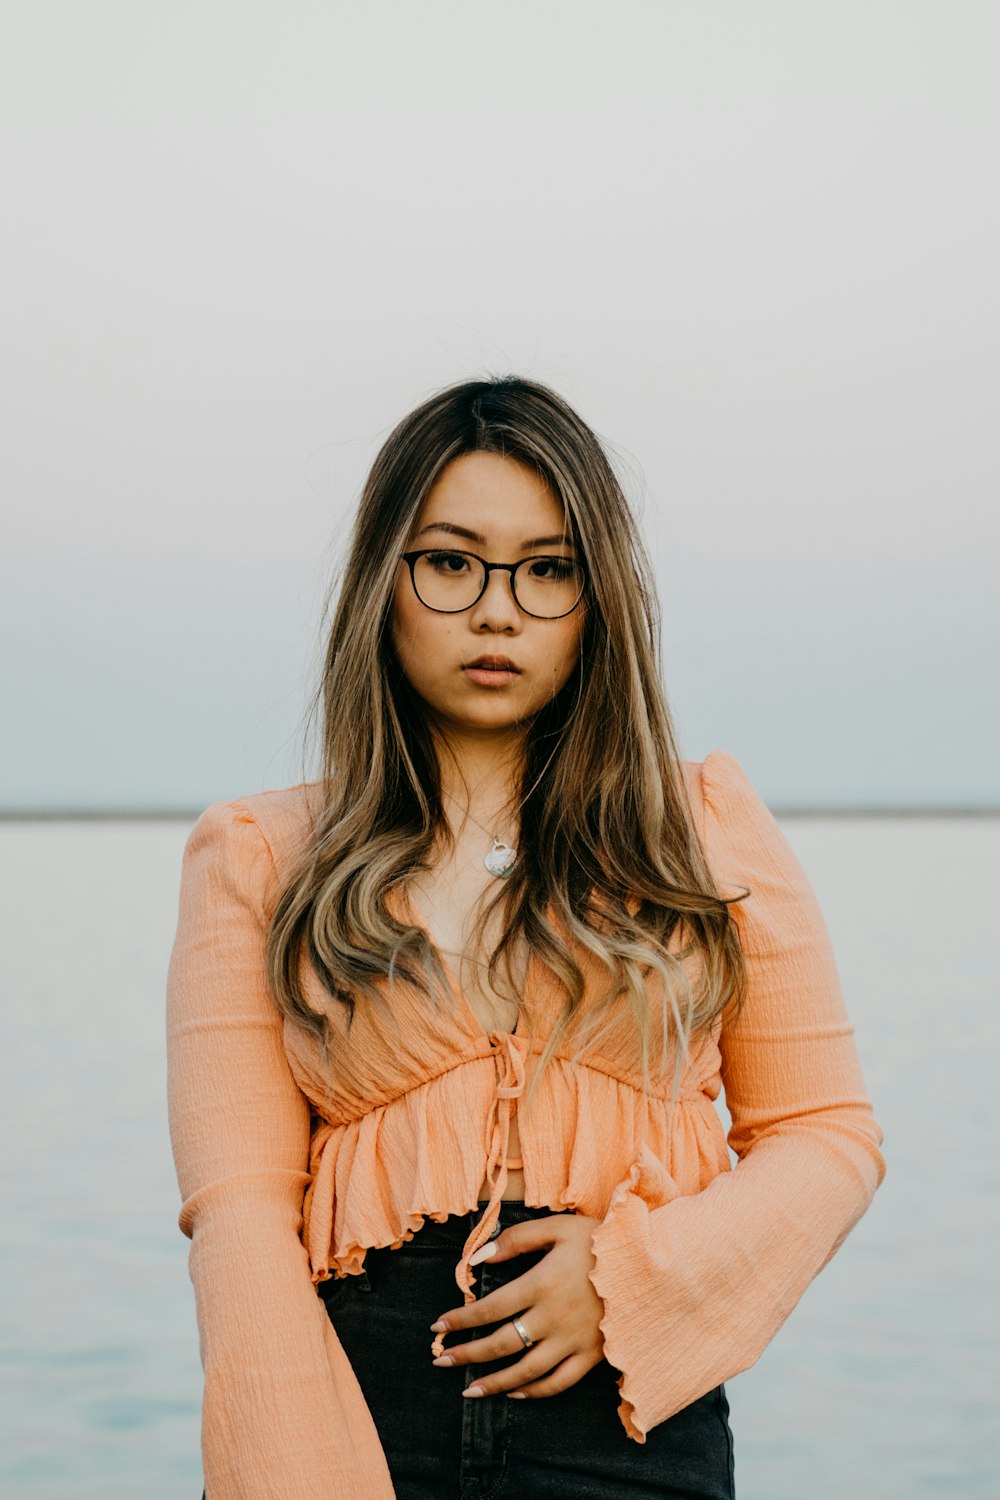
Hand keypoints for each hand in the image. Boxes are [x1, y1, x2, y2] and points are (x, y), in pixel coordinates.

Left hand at [429, 1213, 606, 1398]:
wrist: (649, 1263)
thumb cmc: (599, 1240)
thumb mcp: (558, 1227)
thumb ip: (517, 1240)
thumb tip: (479, 1257)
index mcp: (542, 1284)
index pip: (490, 1308)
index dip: (460, 1320)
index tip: (437, 1327)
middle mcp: (554, 1318)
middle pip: (501, 1344)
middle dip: (466, 1354)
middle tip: (440, 1360)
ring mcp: (574, 1341)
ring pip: (526, 1371)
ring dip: (493, 1383)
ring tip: (468, 1389)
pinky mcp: (592, 1355)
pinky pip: (559, 1382)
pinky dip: (535, 1392)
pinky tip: (515, 1393)